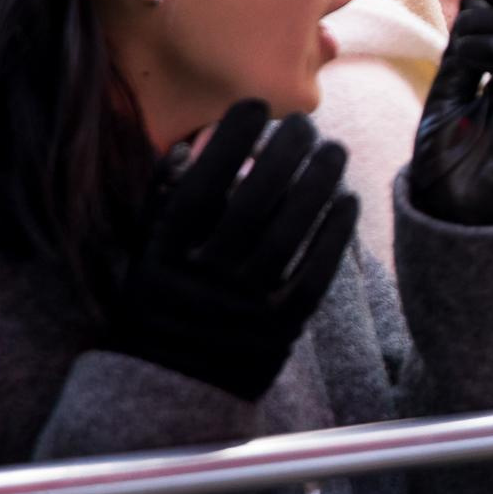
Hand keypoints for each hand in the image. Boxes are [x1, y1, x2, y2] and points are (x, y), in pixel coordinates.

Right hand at [114, 102, 358, 400]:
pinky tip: (347, 198)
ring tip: (334, 150)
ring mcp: (245, 303)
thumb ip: (164, 200)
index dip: (231, 138)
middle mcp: (204, 276)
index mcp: (163, 253)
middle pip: (254, 198)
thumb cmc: (161, 302)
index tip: (255, 106)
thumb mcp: (145, 252)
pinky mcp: (282, 324)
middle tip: (306, 123)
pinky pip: (316, 268)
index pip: (202, 181)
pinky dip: (334, 230)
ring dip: (319, 181)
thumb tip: (193, 145)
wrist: (172, 387)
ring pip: (292, 228)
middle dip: (286, 151)